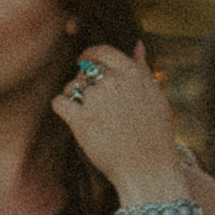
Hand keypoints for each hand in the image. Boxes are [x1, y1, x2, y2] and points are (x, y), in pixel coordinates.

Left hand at [50, 42, 181, 200]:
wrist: (149, 169)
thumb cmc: (155, 134)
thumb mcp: (155, 96)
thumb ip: (143, 68)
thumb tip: (137, 44)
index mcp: (132, 73)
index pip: (102, 51)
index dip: (90, 54)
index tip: (84, 61)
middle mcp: (113, 82)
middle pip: (85, 71)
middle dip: (84, 82)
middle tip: (92, 101)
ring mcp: (96, 101)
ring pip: (71, 87)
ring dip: (74, 97)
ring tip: (88, 114)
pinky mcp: (80, 121)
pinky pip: (59, 103)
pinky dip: (62, 108)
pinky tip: (72, 118)